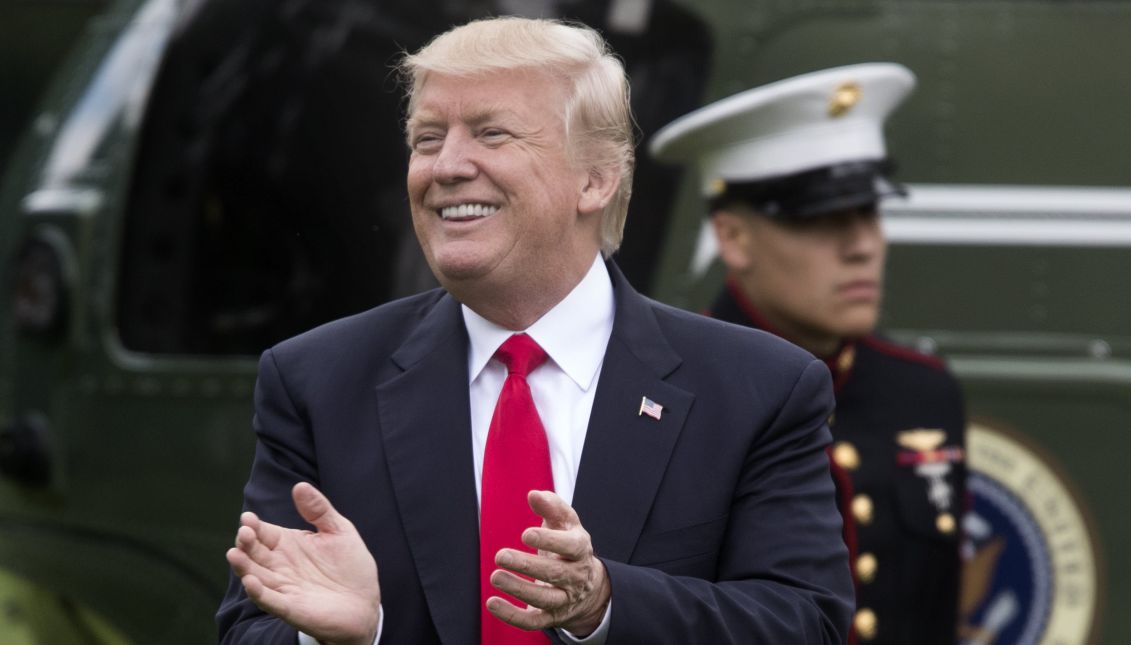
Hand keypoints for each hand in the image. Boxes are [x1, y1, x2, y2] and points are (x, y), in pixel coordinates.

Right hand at [226, 483, 380, 644]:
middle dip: (246, 543)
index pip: (264, 532)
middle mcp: (281, 565)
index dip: (254, 525)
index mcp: (289, 544)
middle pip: (255, 553)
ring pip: (256, 576)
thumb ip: (319, 510)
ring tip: (234, 554)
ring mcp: (284, 587)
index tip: (248, 517)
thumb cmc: (351, 566)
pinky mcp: (290, 607)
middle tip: (244, 532)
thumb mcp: (339, 530)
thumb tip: (299, 485)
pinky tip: (250, 581)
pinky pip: (269, 600)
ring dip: (244, 566)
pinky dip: (258, 592)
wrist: (365, 602)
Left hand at [486, 490, 610, 636]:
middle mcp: (576, 576)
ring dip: (518, 589)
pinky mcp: (551, 617)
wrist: (588, 585)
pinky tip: (492, 602)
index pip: (570, 546)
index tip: (525, 534)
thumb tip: (533, 494)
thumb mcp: (566, 523)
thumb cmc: (568, 546)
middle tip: (500, 555)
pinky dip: (512, 615)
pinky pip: (533, 621)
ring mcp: (564, 599)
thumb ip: (551, 506)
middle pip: (555, 573)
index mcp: (580, 549)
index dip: (549, 541)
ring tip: (495, 576)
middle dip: (527, 566)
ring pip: (544, 599)